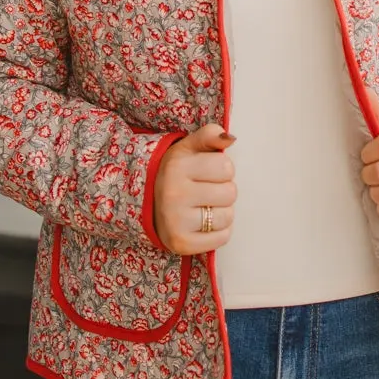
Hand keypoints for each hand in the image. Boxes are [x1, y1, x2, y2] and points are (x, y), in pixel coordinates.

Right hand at [153, 121, 235, 253]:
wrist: (148, 204)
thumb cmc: (177, 173)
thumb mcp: (189, 147)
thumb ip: (210, 135)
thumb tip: (230, 138)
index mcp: (177, 166)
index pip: (226, 167)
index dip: (222, 169)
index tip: (208, 172)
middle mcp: (173, 194)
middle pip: (230, 193)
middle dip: (223, 191)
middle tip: (206, 191)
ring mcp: (176, 221)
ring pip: (227, 217)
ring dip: (222, 212)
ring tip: (204, 207)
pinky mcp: (181, 243)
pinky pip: (222, 238)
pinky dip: (219, 232)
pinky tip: (203, 223)